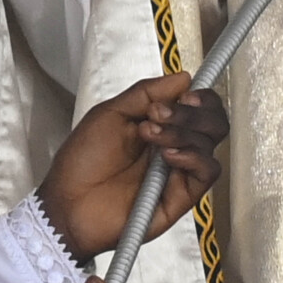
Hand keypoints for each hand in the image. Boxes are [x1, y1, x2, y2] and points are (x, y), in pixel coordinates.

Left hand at [37, 76, 228, 264]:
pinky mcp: (183, 196)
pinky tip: (168, 156)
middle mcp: (176, 146)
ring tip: (149, 135)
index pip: (200, 106)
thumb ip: (145, 93)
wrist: (68, 205)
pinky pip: (207, 171)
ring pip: (210, 142)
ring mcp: (180, 171)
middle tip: (158, 114)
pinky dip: (193, 157)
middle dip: (191, 111)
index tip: (185, 94)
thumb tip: (184, 77)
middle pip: (213, 122)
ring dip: (182, 131)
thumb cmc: (82, 161)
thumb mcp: (109, 114)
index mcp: (161, 125)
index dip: (201, 97)